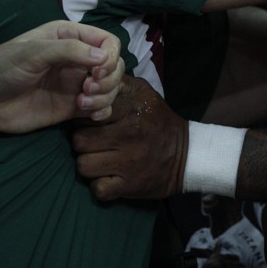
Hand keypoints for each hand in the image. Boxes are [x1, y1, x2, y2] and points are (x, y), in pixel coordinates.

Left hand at [0, 20, 124, 133]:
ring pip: (110, 88)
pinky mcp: (71, 107)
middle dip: (108, 79)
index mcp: (69, 37)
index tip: (98, 72)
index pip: (107, 42)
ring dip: (105, 96)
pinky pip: (100, 107)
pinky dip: (103, 111)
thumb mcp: (33, 52)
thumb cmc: (3, 67)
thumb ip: (68, 51)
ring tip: (81, 104)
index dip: (111, 56)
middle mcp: (77, 59)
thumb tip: (105, 57)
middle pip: (114, 66)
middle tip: (86, 90)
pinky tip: (91, 115)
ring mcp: (75, 84)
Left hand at [70, 76, 188, 200]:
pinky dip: (99, 186)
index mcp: (131, 110)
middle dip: (81, 141)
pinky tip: (106, 178)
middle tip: (91, 141)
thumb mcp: (144, 93)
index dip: (82, 116)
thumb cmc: (158, 121)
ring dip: (87, 164)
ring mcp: (128, 163)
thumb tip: (90, 77)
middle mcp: (128, 135)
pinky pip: (98, 189)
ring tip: (97, 159)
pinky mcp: (129, 186)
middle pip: (79, 140)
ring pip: (83, 165)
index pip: (88, 111)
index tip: (88, 120)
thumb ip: (119, 83)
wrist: (187, 155)